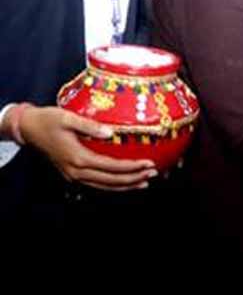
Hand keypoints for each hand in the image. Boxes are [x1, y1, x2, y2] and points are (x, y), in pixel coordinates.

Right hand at [19, 106, 156, 190]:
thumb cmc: (49, 120)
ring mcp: (73, 174)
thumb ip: (90, 126)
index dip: (131, 167)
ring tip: (144, 182)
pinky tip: (124, 182)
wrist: (29, 129)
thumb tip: (110, 132)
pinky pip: (96, 183)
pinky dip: (112, 185)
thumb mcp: (68, 117)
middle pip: (110, 180)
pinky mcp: (72, 174)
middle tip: (153, 173)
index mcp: (77, 157)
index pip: (111, 167)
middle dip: (133, 178)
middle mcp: (76, 170)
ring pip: (103, 186)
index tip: (149, 163)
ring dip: (125, 185)